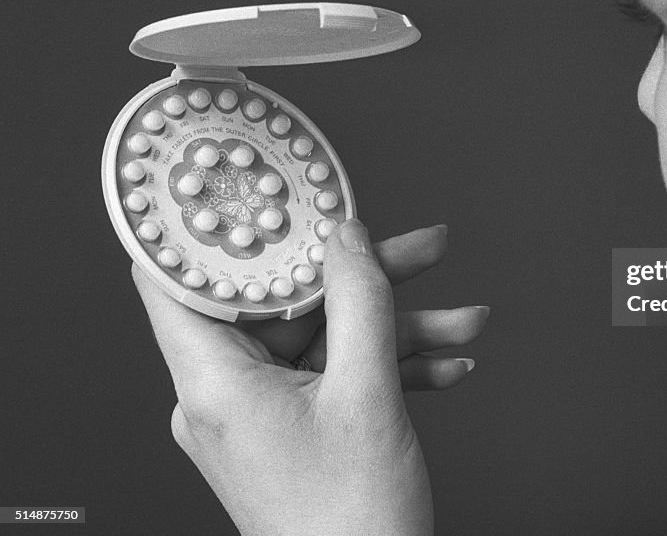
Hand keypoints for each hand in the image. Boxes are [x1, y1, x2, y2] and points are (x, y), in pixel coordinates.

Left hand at [133, 220, 487, 534]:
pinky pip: (339, 373)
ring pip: (325, 336)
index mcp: (217, 385)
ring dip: (397, 325)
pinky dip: (391, 363)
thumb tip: (349, 238)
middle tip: (415, 246)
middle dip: (361, 276)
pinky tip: (446, 362)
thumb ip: (360, 303)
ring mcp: (263, 413)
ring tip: (462, 317)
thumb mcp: (368, 397)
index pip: (183, 280)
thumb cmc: (351, 527)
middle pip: (286, 302)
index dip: (214, 228)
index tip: (247, 185)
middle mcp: (227, 395)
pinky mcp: (295, 427)